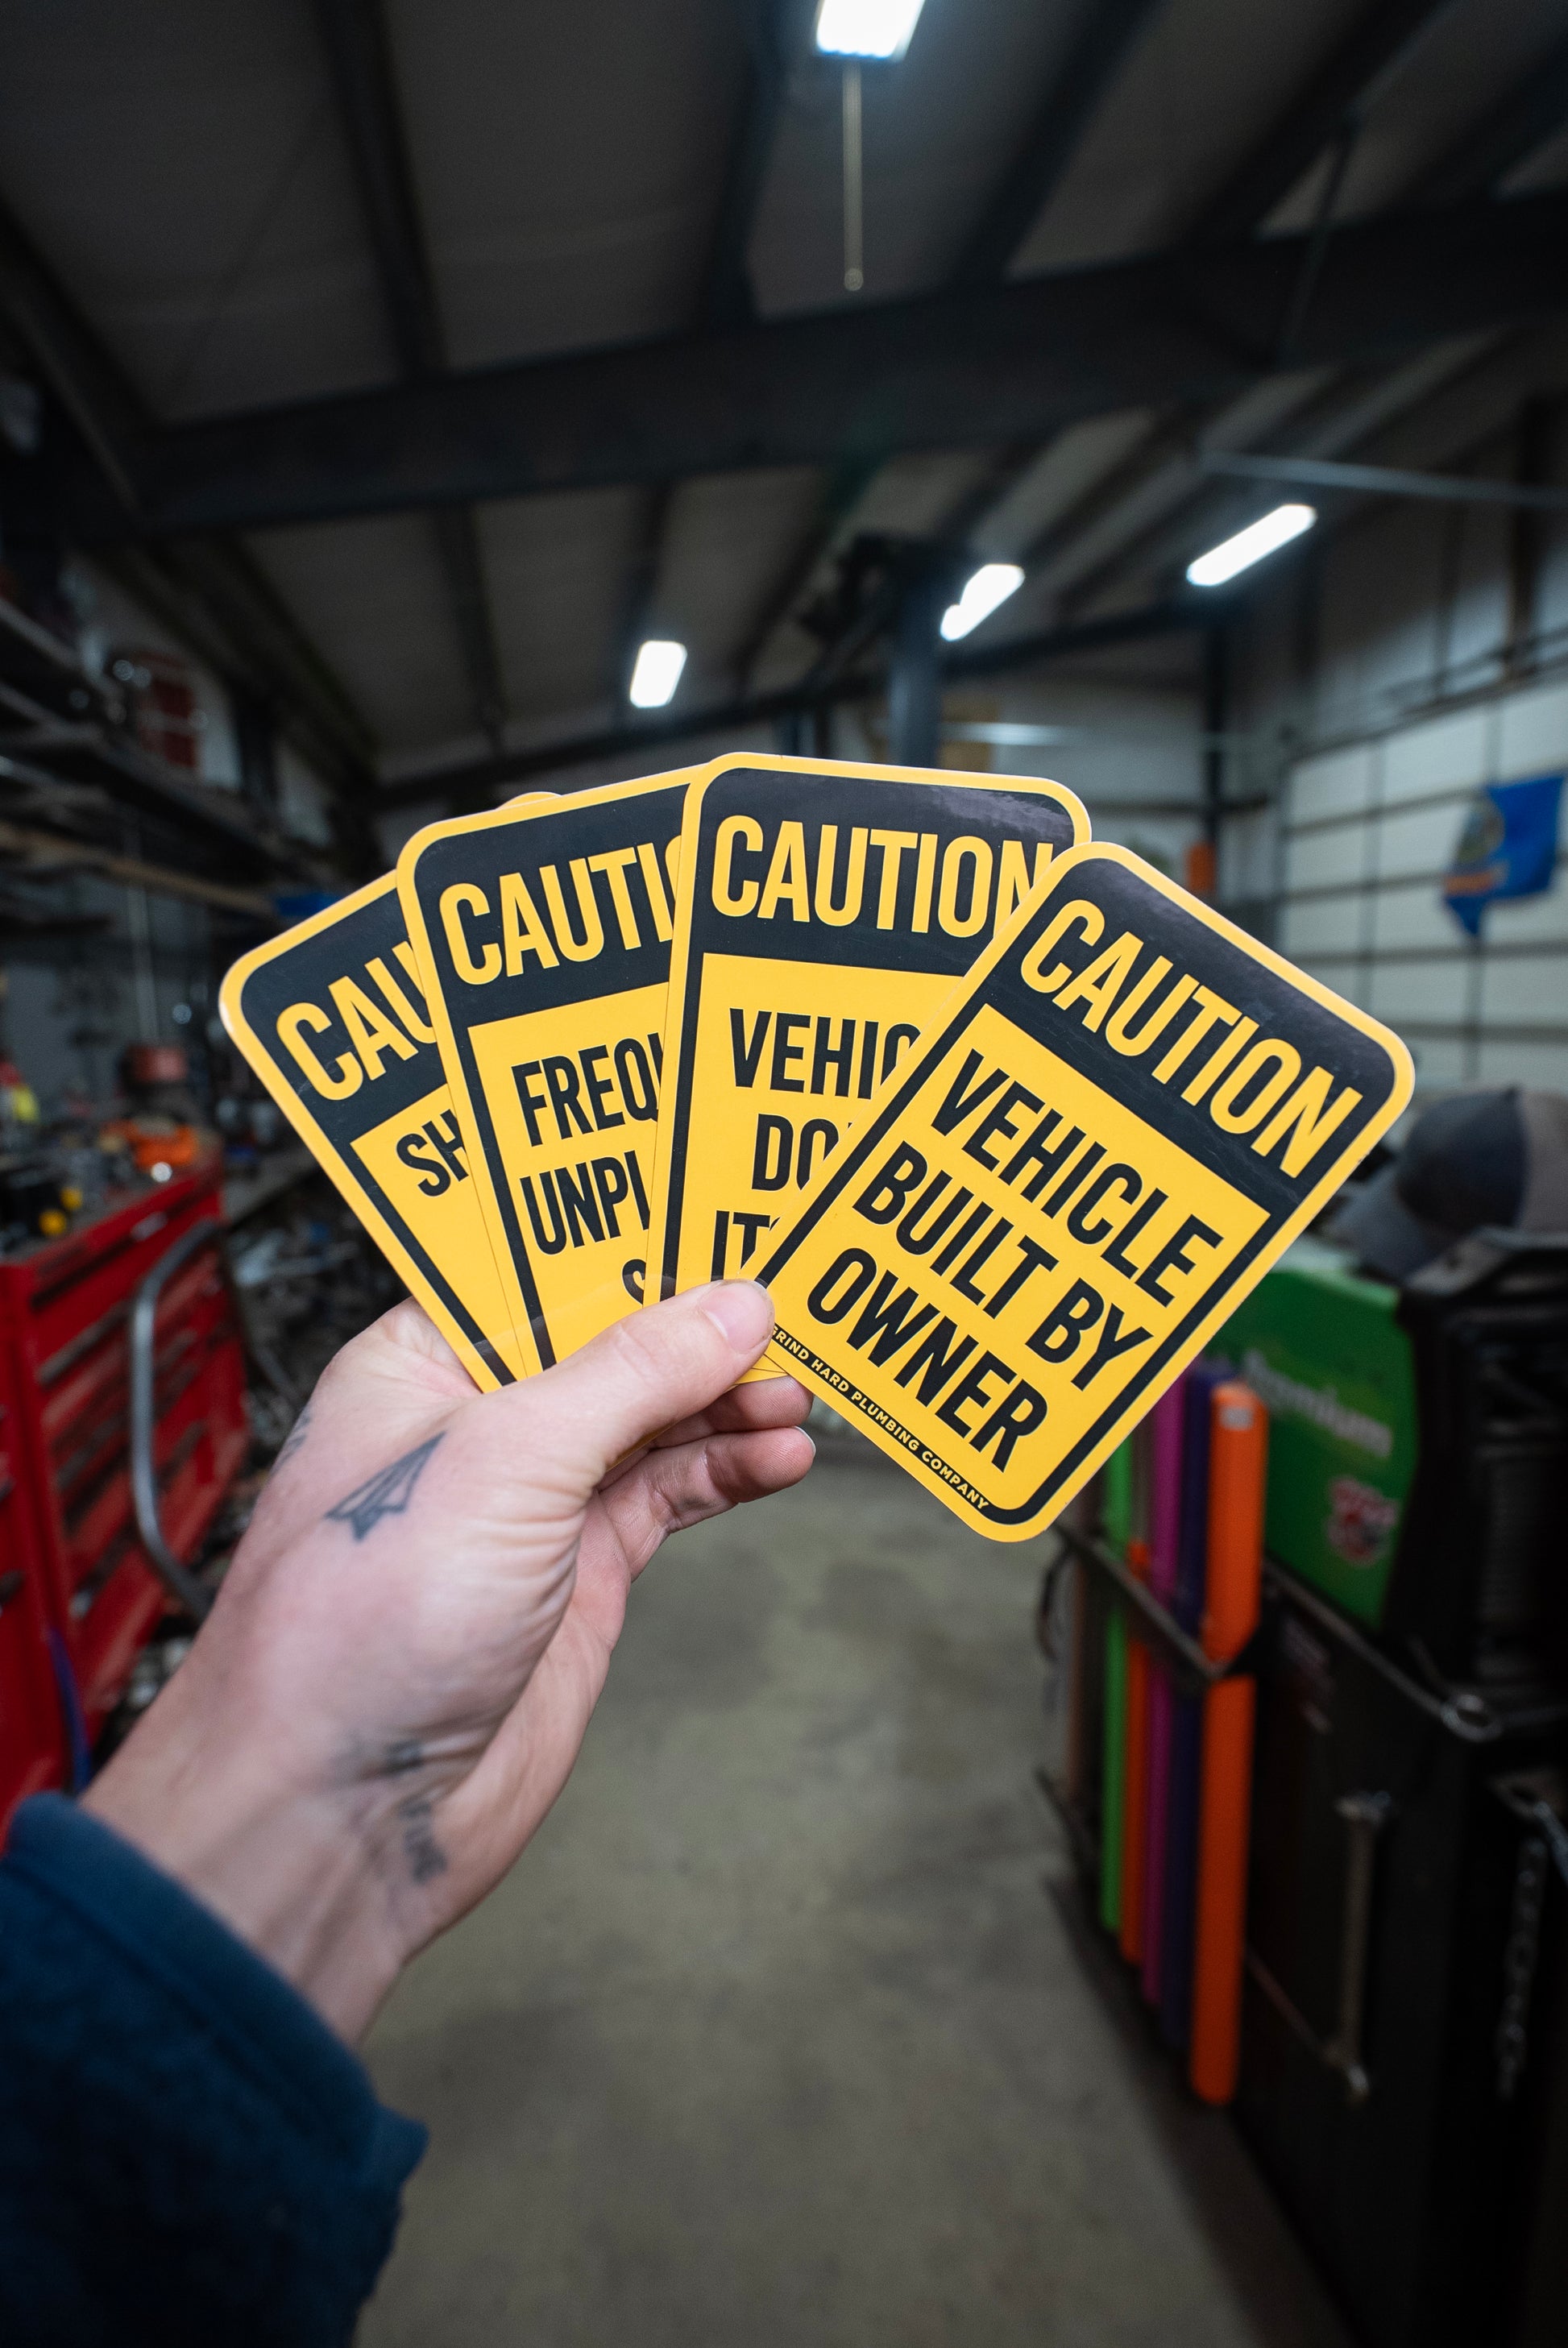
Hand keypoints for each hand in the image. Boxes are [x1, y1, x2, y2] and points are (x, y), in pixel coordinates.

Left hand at [85, 1282, 811, 2041]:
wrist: (336, 1814)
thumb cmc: (358, 1627)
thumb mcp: (507, 1459)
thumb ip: (630, 1374)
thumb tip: (732, 1305)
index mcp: (419, 1360)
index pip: (540, 1264)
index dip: (634, 1236)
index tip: (727, 1207)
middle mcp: (474, 1420)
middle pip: (611, 1339)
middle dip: (700, 1320)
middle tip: (794, 1297)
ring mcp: (531, 1500)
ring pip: (654, 1418)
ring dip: (729, 1400)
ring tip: (800, 1387)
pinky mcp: (579, 1573)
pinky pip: (671, 1495)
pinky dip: (730, 1472)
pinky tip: (780, 1457)